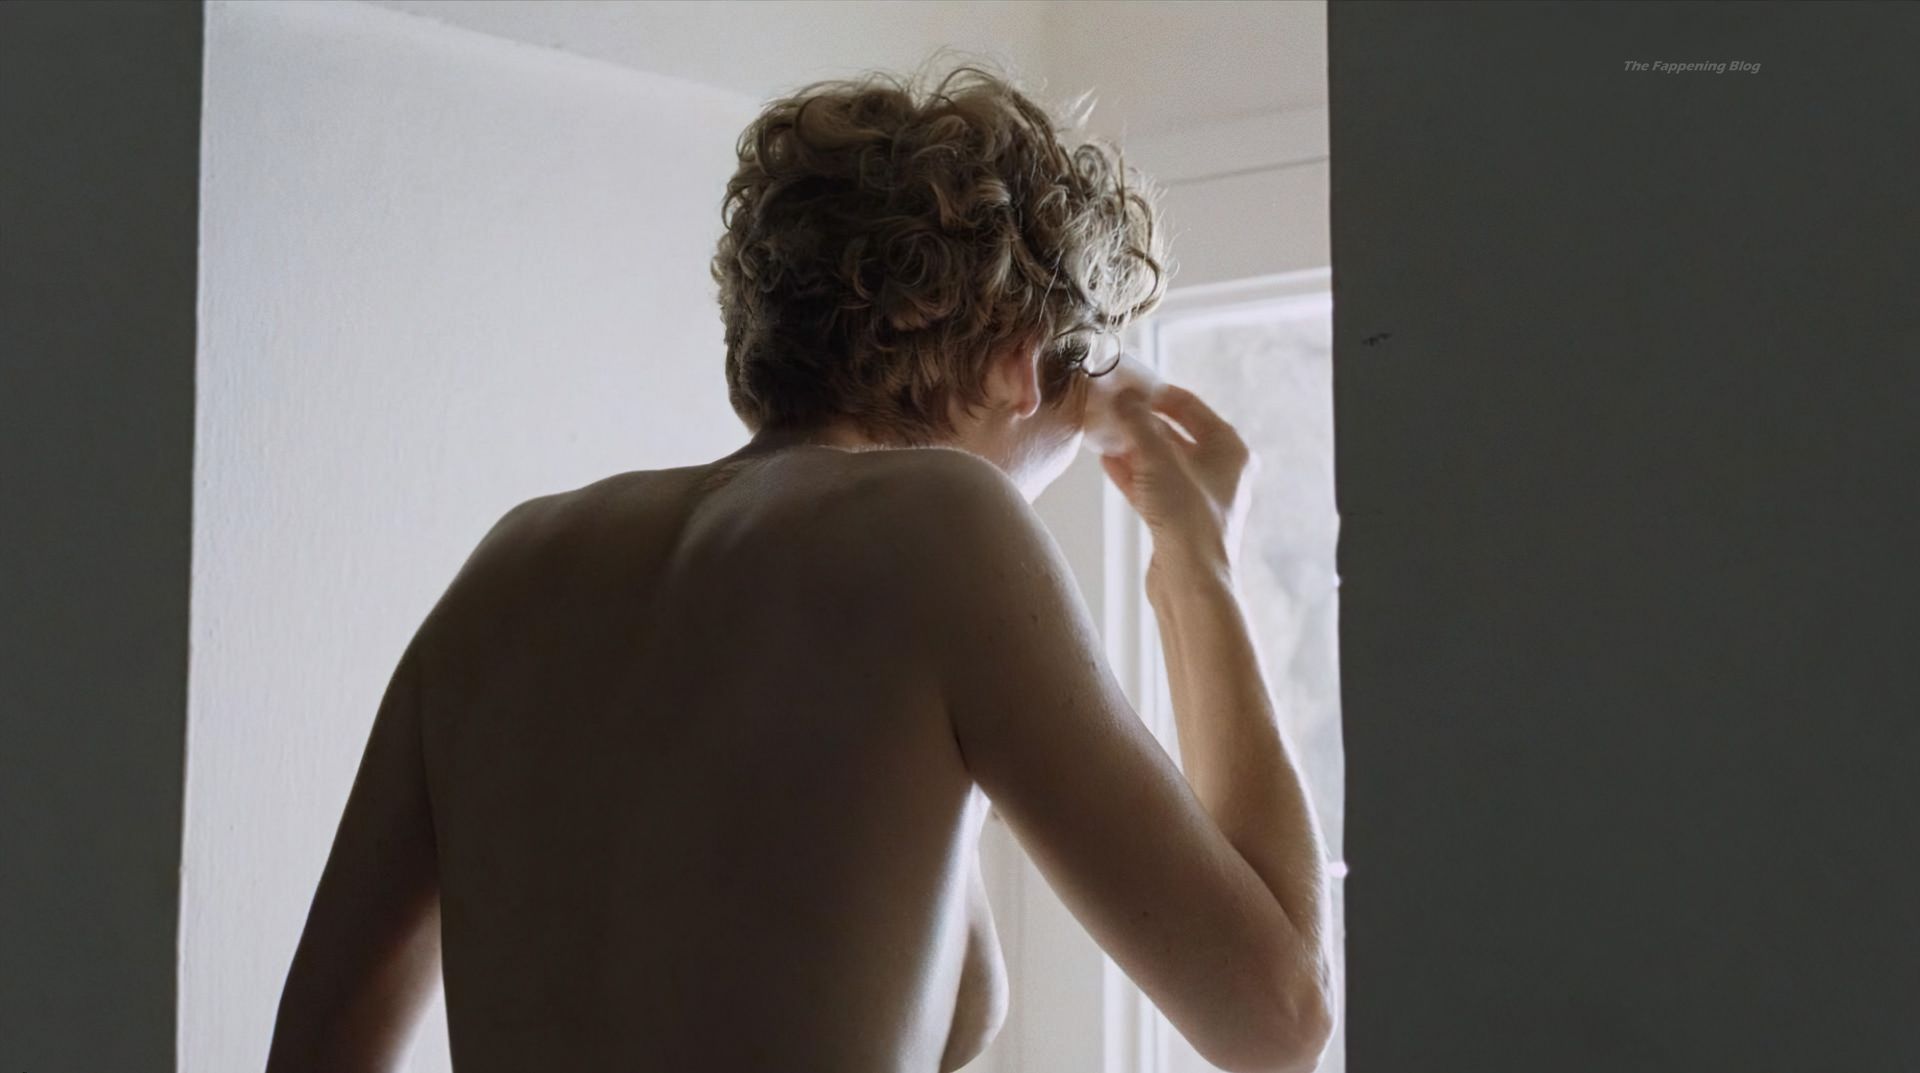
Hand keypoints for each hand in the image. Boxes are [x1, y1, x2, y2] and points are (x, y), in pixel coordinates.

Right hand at [1096, 383, 1257, 575]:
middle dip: (1141, 423)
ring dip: (1133, 448)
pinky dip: (1133, 474)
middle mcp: (1220, 470)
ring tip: (1105, 433)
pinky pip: (1154, 486)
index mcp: (1229, 449)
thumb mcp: (1157, 457)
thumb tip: (1123, 397)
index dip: (1158, 393)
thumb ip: (1137, 422)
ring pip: (1162, 462)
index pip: (1191, 406)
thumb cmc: (1187, 516)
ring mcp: (1200, 497)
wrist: (1190, 580)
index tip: (1129, 386)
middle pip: (1176, 434)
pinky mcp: (1180, 519)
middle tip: (1112, 410)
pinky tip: (1108, 462)